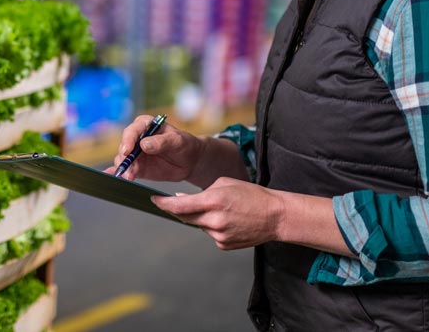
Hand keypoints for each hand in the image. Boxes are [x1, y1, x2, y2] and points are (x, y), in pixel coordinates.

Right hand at [109, 115, 204, 182]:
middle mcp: (137, 138)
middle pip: (124, 147)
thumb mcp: (177, 141)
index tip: (127, 151)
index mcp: (145, 125)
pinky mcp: (137, 167)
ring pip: (123, 160)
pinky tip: (115, 177)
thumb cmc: (185, 145)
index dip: (128, 141)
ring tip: (129, 177)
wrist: (190, 161)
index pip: (132, 131)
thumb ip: (162, 142)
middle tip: (128, 169)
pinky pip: (127, 170)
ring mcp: (136, 154)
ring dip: (124, 169)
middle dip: (124, 159)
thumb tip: (144, 144)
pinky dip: (120, 173)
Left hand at [152, 177, 283, 249]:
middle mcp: (214, 220)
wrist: (275, 216)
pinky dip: (212, 226)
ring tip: (221, 209)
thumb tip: (181, 200)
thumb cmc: (251, 194)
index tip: (153, 199)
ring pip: (198, 225)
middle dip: (178, 210)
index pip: (180, 206)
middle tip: (174, 202)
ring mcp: (219, 235)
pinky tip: (228, 220)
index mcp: (214, 200)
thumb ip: (200, 191)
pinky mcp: (224, 245)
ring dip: (201, 217)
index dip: (163, 203)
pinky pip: (210, 234)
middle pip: (185, 217)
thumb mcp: (224, 183)